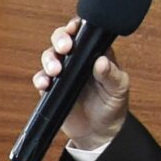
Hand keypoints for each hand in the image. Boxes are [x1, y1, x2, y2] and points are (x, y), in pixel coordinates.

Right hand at [36, 18, 131, 152]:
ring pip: (50, 56)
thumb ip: (111, 75)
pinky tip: (46, 84)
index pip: (84, 34)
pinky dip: (41, 79)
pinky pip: (41, 78)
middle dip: (60, 39)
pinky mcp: (53, 88)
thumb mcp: (119, 90)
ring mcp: (64, 73)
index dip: (76, 27)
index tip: (74, 29)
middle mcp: (78, 61)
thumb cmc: (113, 107)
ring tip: (55, 71)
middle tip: (64, 48)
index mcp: (96, 55)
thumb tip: (102, 61)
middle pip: (62, 39)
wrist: (99, 133)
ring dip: (49, 59)